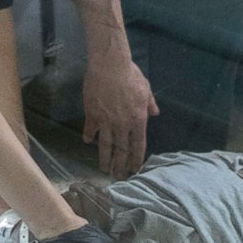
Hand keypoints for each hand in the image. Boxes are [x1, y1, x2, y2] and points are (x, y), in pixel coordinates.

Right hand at [80, 49, 157, 176]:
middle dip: (121, 165)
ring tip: (104, 169)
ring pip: (106, 145)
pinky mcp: (92, 115)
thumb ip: (150, 103)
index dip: (136, 159)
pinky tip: (88, 142)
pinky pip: (90, 130)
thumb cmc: (130, 74)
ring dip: (105, 159)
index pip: (138, 145)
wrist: (110, 66)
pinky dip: (89, 137)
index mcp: (138, 119)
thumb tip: (155, 113)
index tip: (135, 169)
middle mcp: (123, 125)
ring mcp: (106, 121)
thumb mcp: (146, 88)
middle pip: (122, 149)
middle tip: (118, 177)